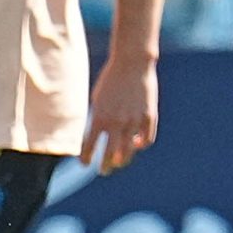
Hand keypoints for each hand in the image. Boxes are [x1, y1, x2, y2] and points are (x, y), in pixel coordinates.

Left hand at [82, 55, 157, 172]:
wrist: (131, 62)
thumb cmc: (111, 80)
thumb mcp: (98, 99)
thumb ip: (97, 119)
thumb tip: (96, 137)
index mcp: (99, 117)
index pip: (89, 146)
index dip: (85, 158)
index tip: (84, 163)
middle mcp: (116, 122)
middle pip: (109, 155)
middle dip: (105, 166)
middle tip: (103, 170)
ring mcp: (133, 121)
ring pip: (128, 152)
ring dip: (122, 160)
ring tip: (119, 162)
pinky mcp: (148, 117)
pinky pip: (146, 140)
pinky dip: (141, 145)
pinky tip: (136, 144)